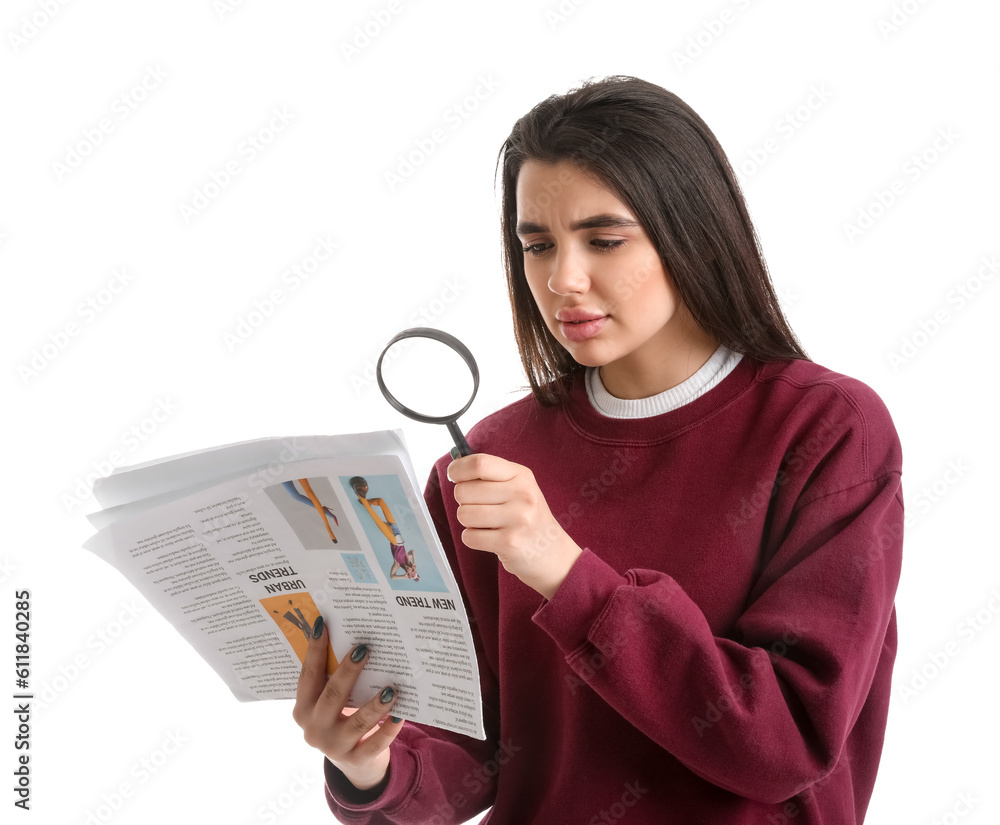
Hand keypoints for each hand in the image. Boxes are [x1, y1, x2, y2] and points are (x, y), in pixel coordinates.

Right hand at [293, 622, 403, 792]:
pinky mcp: (357, 760)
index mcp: (303, 709)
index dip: (314, 650)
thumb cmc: (340, 718)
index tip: (323, 624)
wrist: (352, 762)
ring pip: (357, 722)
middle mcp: (314, 729)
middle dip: (348, 671)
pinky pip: (376, 743)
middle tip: (365, 648)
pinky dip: (389, 728)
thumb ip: (332, 679)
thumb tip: (352, 638)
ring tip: (391, 688)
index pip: (308, 676)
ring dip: (375, 704)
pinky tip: (401, 713)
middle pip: (332, 696)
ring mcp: (335, 746)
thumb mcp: (328, 702)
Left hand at [448, 453, 581, 598]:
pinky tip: (491, 538)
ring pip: (464, 514)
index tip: (454, 475)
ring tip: (488, 524)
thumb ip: (490, 475)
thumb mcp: (518, 487)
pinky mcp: (509, 543)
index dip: (458, 469)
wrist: (553, 553)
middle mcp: (522, 494)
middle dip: (464, 501)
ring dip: (468, 521)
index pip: (480, 463)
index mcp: (521, 475)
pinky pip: (469, 536)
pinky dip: (473, 539)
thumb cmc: (527, 516)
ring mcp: (517, 519)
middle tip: (481, 507)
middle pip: (465, 491)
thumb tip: (455, 467)